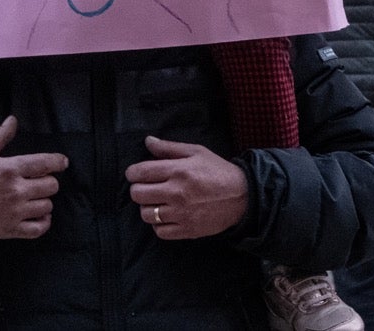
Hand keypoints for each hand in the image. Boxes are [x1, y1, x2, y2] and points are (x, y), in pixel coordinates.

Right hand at [0, 116, 66, 239]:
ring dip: (44, 201)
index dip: (58, 162)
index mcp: (9, 169)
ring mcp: (14, 212)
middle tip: (40, 181)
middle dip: (48, 181)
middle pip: (51, 186)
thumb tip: (12, 120)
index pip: (45, 164)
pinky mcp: (10, 230)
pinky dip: (43, 223)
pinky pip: (38, 229)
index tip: (62, 162)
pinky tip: (38, 216)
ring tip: (34, 197)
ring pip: (47, 206)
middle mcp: (15, 191)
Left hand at [125, 135, 248, 240]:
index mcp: (178, 170)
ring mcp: (181, 213)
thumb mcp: (196, 152)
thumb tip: (148, 141)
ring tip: (156, 202)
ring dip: (147, 207)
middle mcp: (177, 193)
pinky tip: (165, 216)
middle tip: (145, 187)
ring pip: (146, 214)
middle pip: (138, 194)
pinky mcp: (187, 229)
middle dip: (137, 189)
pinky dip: (158, 224)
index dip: (132, 173)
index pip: (141, 172)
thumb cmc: (217, 171)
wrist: (241, 196)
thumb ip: (169, 147)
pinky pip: (160, 231)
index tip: (134, 174)